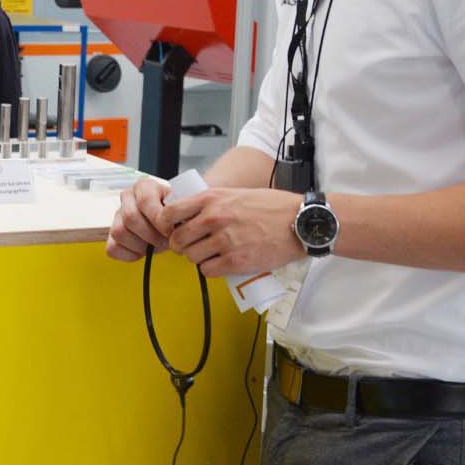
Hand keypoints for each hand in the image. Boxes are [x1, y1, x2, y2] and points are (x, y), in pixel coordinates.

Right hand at [106, 176, 173, 260]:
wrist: (171, 223)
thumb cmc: (175, 215)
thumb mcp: (181, 208)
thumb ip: (179, 212)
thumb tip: (178, 224)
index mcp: (145, 186)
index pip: (145, 200)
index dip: (158, 219)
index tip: (170, 230)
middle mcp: (128, 197)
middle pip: (130, 217)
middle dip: (151, 235)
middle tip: (165, 241)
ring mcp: (117, 216)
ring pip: (119, 232)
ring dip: (140, 245)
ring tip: (154, 246)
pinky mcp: (112, 235)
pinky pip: (112, 248)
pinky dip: (129, 254)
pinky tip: (142, 251)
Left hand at [164, 187, 307, 276]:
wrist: (299, 222)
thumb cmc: (270, 207)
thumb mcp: (234, 194)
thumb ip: (211, 202)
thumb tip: (187, 214)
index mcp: (211, 199)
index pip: (170, 213)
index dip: (165, 225)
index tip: (170, 230)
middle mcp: (214, 218)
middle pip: (178, 239)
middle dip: (181, 245)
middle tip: (190, 246)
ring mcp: (225, 240)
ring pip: (191, 256)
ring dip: (196, 258)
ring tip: (208, 254)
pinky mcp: (236, 261)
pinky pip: (208, 270)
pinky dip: (209, 269)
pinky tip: (218, 264)